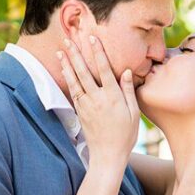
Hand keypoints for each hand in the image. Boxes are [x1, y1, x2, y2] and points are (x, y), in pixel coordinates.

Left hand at [58, 33, 139, 169]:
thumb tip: (126, 71)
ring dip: (67, 65)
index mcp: (113, 97)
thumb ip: (128, 91)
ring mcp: (86, 106)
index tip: (93, 39)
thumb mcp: (134, 114)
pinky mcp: (80, 112)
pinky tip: (64, 71)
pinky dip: (67, 79)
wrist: (108, 155)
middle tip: (68, 40)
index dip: (98, 53)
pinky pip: (72, 92)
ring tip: (60, 52)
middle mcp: (97, 99)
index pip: (104, 69)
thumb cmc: (125, 136)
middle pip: (84, 72)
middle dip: (76, 54)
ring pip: (74, 80)